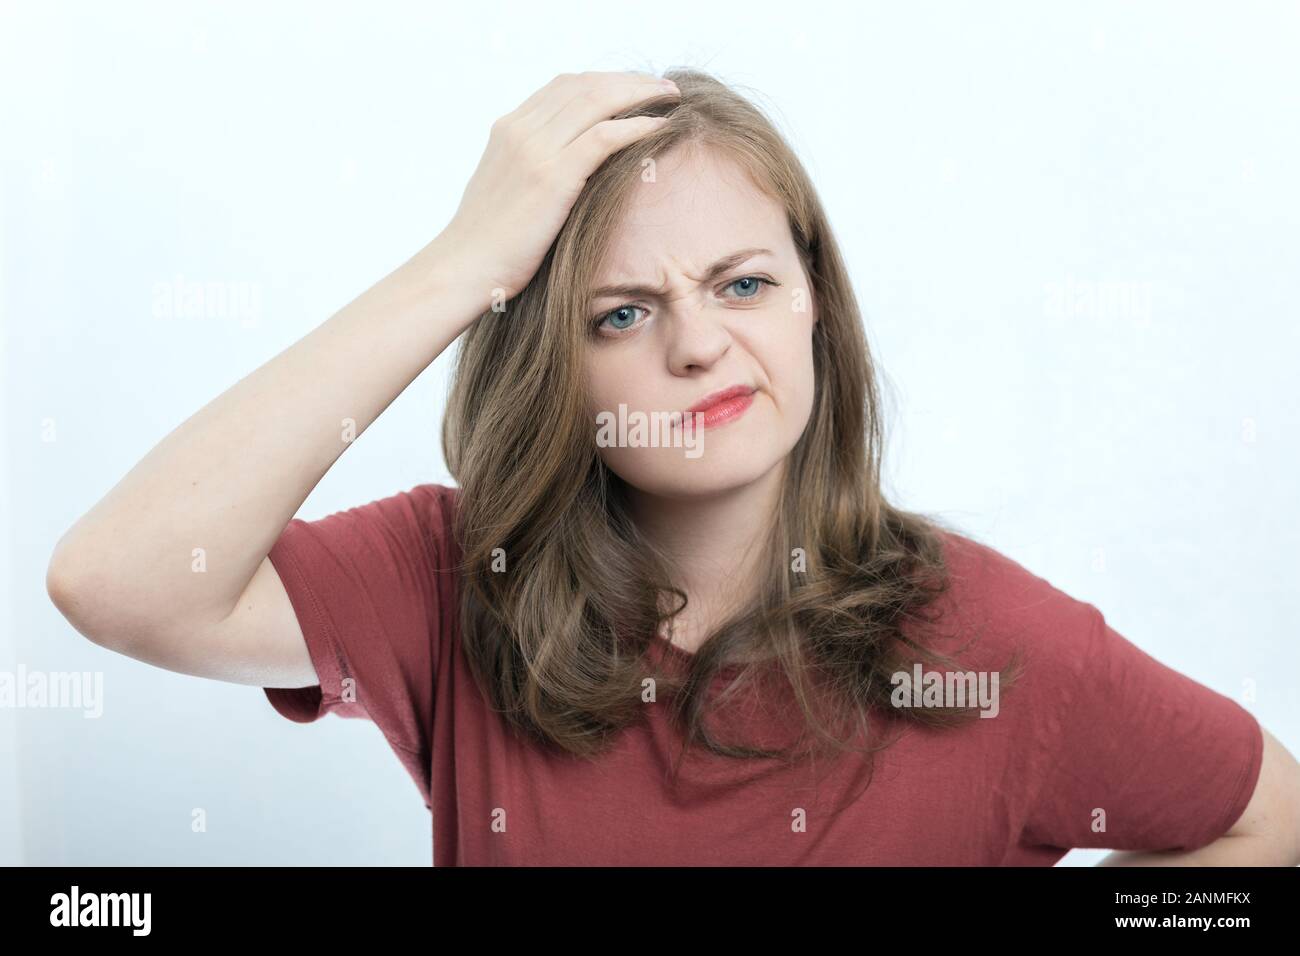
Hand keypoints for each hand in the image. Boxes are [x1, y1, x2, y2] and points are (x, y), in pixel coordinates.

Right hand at [435, 71, 678, 302]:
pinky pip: (605, 137)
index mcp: (508, 129)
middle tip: (663, 87)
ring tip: (670, 98)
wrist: (464, 268)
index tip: (634, 89)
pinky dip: (637, 126)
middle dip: (630, 81)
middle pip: (585, 85)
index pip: (563, 86)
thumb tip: (565, 173)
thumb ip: (530, 169)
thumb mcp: (506, 191)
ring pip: (598, 100)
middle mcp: (520, 129)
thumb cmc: (487, 244)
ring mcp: (535, 150)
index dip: (605, 81)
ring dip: (640, 94)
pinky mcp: (553, 176)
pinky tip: (660, 126)